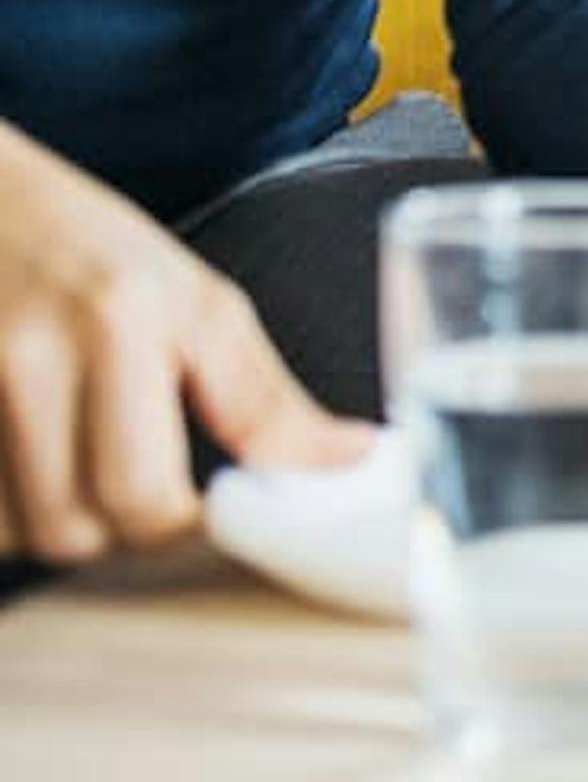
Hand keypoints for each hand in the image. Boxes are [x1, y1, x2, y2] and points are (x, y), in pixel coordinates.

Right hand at [1, 123, 368, 560]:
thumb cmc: (99, 254)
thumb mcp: (199, 303)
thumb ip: (265, 399)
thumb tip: (351, 463)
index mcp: (123, 320)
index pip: (145, 493)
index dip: (180, 526)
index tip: (205, 513)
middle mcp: (32, 355)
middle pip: (73, 528)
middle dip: (115, 529)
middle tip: (140, 483)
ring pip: (12, 534)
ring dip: (52, 521)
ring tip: (76, 461)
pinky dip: (4, 507)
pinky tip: (26, 459)